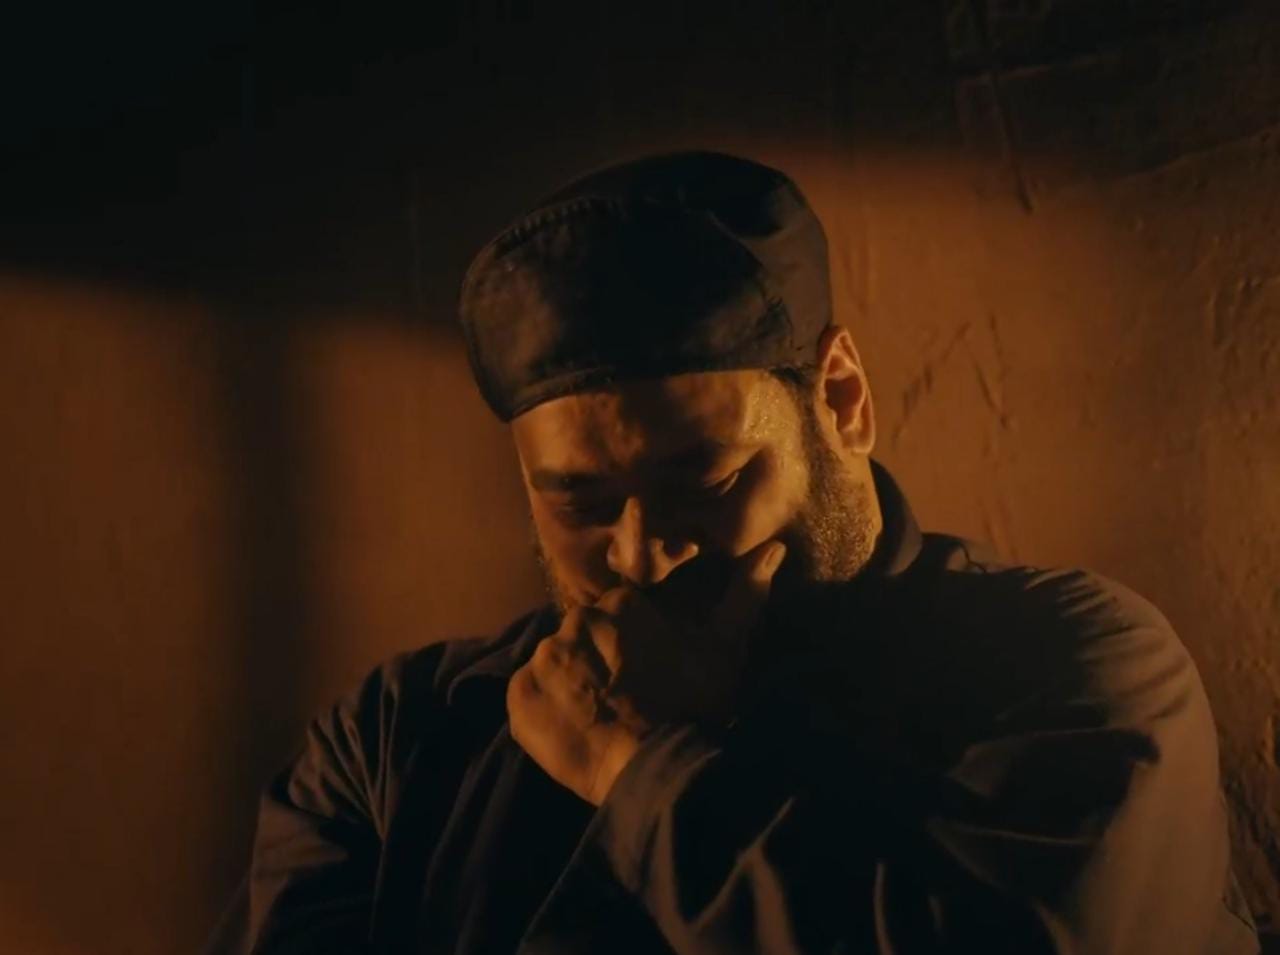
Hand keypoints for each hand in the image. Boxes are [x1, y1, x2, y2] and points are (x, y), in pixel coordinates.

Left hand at [507, 539, 786, 804]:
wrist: (658, 770)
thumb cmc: (695, 706)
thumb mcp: (724, 650)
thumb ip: (744, 595)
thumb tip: (775, 548)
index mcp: (619, 604)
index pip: (618, 616)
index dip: (632, 645)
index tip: (647, 673)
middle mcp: (575, 621)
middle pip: (583, 638)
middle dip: (598, 661)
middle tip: (624, 699)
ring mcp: (543, 660)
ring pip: (554, 665)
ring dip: (570, 685)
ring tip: (599, 718)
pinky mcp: (520, 699)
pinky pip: (527, 696)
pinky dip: (544, 710)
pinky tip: (574, 730)